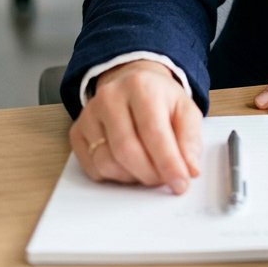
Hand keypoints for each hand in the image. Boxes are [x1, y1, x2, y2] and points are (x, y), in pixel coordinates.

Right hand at [69, 60, 202, 192]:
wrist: (132, 82)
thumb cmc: (160, 99)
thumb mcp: (185, 109)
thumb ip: (190, 139)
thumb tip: (190, 170)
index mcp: (141, 86)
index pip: (153, 132)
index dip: (168, 162)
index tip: (180, 184)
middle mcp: (110, 96)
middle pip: (127, 150)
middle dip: (149, 174)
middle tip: (164, 181)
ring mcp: (89, 114)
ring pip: (107, 163)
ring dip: (132, 177)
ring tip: (148, 168)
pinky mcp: (77, 131)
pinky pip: (92, 169)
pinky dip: (114, 176)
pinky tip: (128, 165)